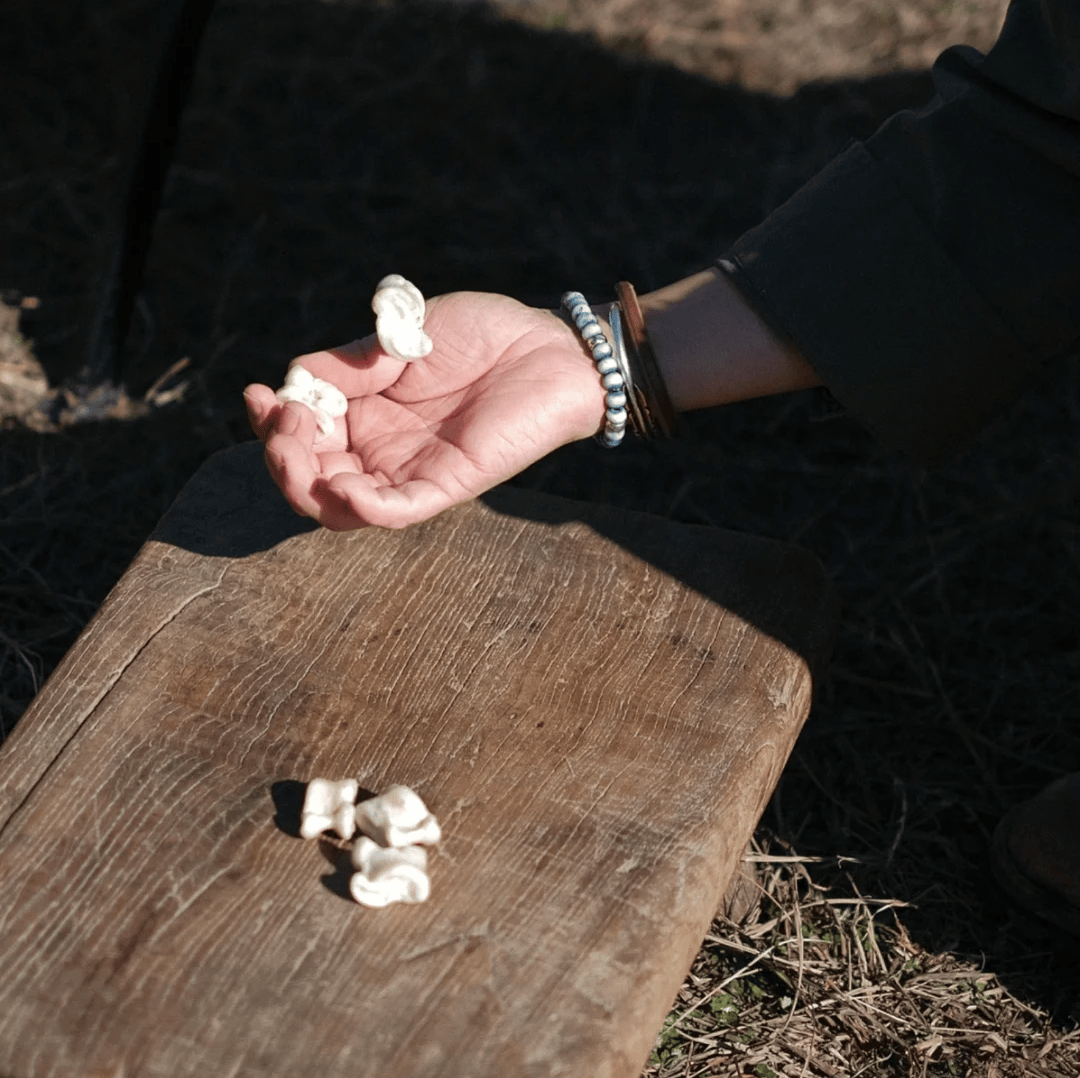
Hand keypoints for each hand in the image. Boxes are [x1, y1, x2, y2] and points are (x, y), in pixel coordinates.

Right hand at [244, 291, 604, 528]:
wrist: (549, 346)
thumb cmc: (484, 337)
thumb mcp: (405, 339)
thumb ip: (352, 363)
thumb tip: (293, 378)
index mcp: (365, 414)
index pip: (303, 437)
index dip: (272, 424)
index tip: (260, 394)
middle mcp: (380, 450)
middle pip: (312, 480)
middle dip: (281, 459)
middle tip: (279, 426)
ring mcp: (411, 471)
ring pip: (343, 507)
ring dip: (307, 488)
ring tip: (293, 452)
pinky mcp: (447, 485)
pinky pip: (399, 511)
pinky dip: (366, 510)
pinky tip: (342, 489)